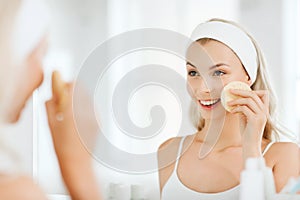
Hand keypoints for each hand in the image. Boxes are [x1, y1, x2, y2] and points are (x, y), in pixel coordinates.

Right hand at [45, 71, 101, 199]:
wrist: (78, 162)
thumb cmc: (64, 148)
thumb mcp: (50, 124)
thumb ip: (50, 106)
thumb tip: (51, 95)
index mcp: (74, 108)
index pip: (74, 84)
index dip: (66, 84)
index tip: (61, 87)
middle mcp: (87, 110)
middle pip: (82, 90)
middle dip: (72, 92)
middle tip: (63, 101)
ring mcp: (95, 116)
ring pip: (87, 99)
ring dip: (78, 100)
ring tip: (69, 113)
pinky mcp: (99, 122)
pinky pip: (92, 109)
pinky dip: (84, 109)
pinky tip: (76, 120)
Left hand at [227, 89, 268, 156]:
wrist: (250, 145)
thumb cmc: (247, 132)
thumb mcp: (246, 117)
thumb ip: (244, 109)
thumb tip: (237, 100)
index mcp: (264, 110)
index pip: (264, 94)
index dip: (253, 90)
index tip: (242, 92)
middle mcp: (264, 112)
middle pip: (254, 94)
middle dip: (240, 91)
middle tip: (230, 91)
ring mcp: (261, 116)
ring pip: (248, 100)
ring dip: (236, 100)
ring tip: (228, 103)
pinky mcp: (255, 120)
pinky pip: (244, 108)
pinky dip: (236, 108)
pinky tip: (232, 112)